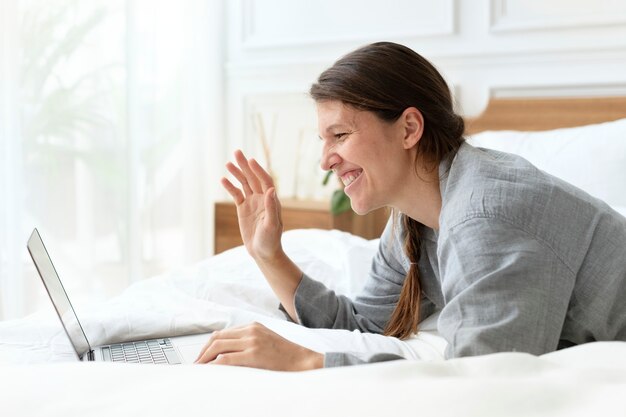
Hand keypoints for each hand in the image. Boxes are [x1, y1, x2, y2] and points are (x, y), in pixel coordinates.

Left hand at [194, 322, 323, 370]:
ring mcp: (252, 341)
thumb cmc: (287, 356)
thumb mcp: (267, 342)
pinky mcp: (254, 354)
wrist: (304, 361)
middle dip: (203, 352)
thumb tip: (228, 354)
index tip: (202, 357)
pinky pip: (226, 358)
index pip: (223, 333)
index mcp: (253, 326)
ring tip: (199, 370)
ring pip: (218, 346)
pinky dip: (214, 365)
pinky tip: (209, 372)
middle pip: (217, 338)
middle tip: (196, 365)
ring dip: (204, 358)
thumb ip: (250, 343)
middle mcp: (251, 330)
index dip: (208, 345)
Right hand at [221, 150, 282, 260]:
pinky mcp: (243, 209)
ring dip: (237, 173)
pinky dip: (230, 187)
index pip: (265, 180)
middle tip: (237, 152)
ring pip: (243, 184)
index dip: (258, 170)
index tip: (250, 161)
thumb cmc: (271, 240)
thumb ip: (271, 207)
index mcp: (271, 200)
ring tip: (228, 163)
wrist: (263, 252)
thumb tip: (272, 190)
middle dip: (245, 166)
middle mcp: (262, 198)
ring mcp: (252, 202)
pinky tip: (223, 179)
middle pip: (253, 178)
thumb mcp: (271, 224)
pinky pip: (236, 194)